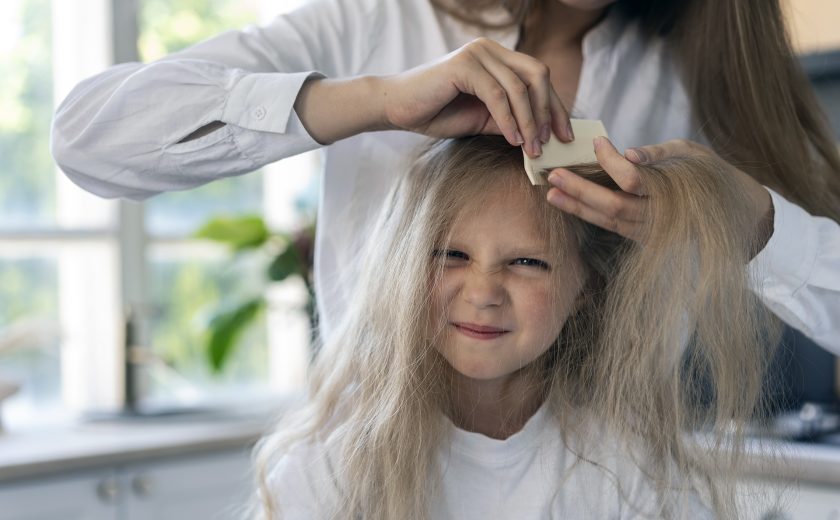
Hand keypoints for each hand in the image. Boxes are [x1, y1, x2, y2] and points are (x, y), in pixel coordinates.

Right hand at [379, 38, 573, 157]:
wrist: (397, 108)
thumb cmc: (436, 112)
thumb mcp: (483, 119)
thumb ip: (510, 120)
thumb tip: (541, 136)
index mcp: (497, 58)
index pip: (537, 77)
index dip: (554, 106)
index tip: (564, 135)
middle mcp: (490, 50)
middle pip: (537, 75)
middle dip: (549, 111)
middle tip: (554, 142)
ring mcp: (478, 54)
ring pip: (519, 87)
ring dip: (530, 122)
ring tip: (532, 148)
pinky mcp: (465, 65)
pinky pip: (497, 95)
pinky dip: (509, 120)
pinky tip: (513, 140)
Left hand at [546, 138, 773, 255]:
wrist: (737, 215)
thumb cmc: (712, 175)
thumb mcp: (692, 153)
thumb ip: (660, 153)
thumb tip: (628, 152)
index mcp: (674, 192)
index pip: (634, 181)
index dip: (612, 163)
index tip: (598, 142)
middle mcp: (660, 218)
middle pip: (613, 207)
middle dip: (580, 191)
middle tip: (554, 174)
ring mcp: (651, 233)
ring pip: (608, 222)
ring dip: (577, 207)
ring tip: (552, 192)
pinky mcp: (644, 240)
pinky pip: (613, 228)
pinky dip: (589, 215)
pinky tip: (568, 203)